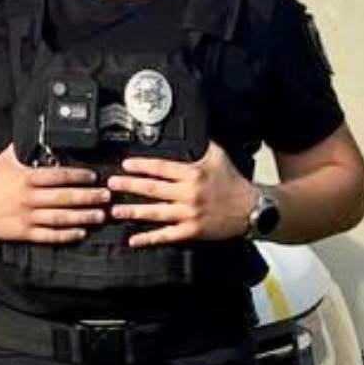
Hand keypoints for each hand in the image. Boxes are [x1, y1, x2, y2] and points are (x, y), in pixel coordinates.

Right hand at [0, 145, 109, 242]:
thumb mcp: (5, 159)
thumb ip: (24, 147)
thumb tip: (38, 132)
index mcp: (24, 178)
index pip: (57, 176)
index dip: (78, 177)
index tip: (93, 177)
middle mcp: (27, 198)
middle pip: (63, 198)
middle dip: (88, 197)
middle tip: (106, 196)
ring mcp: (25, 217)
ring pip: (60, 218)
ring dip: (83, 217)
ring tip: (100, 215)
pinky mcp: (23, 233)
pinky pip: (49, 235)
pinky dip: (66, 235)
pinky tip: (80, 232)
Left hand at [107, 141, 256, 246]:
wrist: (253, 208)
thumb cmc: (233, 181)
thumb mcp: (219, 156)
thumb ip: (202, 143)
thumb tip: (193, 125)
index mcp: (192, 174)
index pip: (161, 168)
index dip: (141, 166)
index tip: (125, 165)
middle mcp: (188, 193)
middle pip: (152, 189)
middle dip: (129, 186)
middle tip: (110, 185)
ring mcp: (189, 214)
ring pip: (155, 212)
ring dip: (133, 212)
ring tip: (114, 210)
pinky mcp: (192, 231)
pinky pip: (167, 235)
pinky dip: (149, 238)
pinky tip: (133, 239)